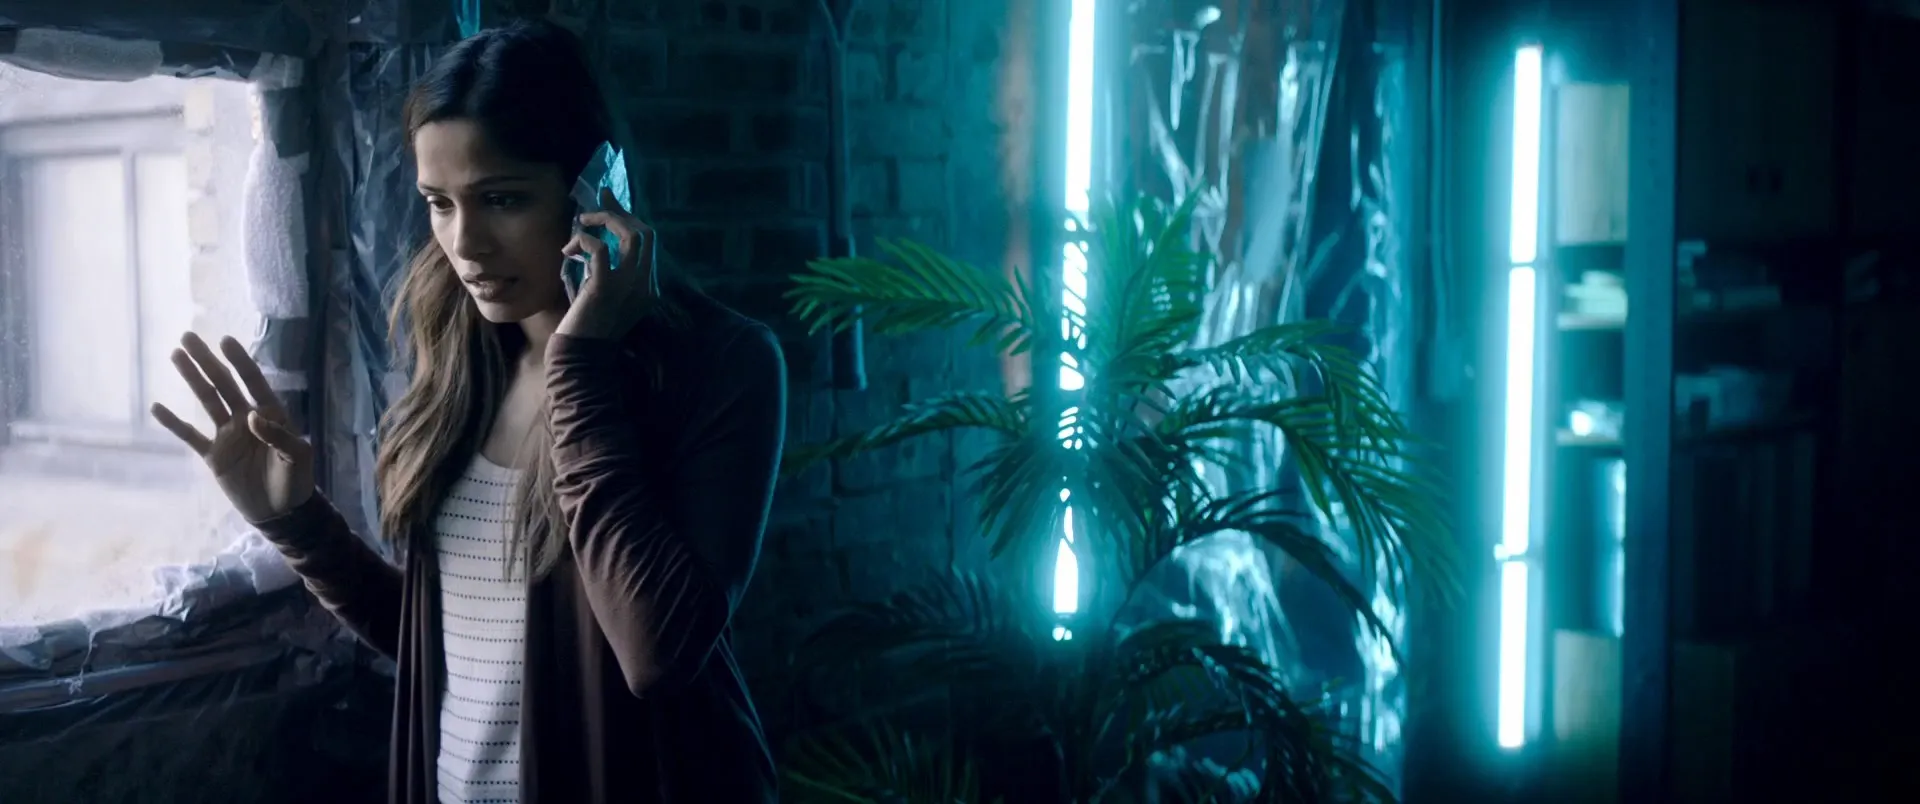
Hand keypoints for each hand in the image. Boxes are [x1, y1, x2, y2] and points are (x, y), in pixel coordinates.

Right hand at [150, 333, 314, 523]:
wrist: (280, 512)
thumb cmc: (295, 481)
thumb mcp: (297, 457)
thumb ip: (278, 435)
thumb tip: (252, 416)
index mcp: (270, 415)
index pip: (252, 382)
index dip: (239, 361)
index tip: (224, 340)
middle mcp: (246, 419)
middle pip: (223, 384)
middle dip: (207, 361)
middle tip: (188, 336)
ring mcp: (227, 435)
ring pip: (206, 401)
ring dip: (191, 379)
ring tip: (175, 355)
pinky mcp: (214, 455)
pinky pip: (191, 436)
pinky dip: (175, 423)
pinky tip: (157, 407)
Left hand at [558, 187, 659, 340]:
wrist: (581, 356)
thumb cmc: (588, 326)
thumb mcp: (607, 296)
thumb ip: (610, 272)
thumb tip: (598, 242)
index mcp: (647, 286)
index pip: (649, 242)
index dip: (630, 217)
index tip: (610, 202)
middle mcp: (644, 284)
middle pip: (646, 233)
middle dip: (620, 212)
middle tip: (598, 201)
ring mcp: (628, 285)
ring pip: (631, 235)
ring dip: (605, 220)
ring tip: (583, 222)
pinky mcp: (605, 287)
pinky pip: (600, 249)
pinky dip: (583, 241)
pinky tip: (569, 250)